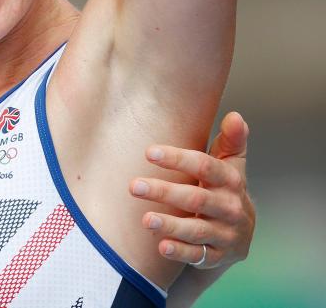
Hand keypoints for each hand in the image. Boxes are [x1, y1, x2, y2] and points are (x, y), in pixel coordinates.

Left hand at [130, 111, 253, 268]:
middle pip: (196, 199)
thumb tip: (235, 116)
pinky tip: (160, 246)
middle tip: (133, 186)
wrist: (239, 232)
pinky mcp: (218, 256)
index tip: (149, 153)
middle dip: (164, 192)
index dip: (178, 159)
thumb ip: (231, 140)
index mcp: (231, 181)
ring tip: (145, 219)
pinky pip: (198, 256)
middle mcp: (230, 208)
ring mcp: (225, 234)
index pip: (205, 167)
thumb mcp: (230, 164)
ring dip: (170, 225)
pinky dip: (180, 251)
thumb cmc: (223, 188)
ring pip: (196, 230)